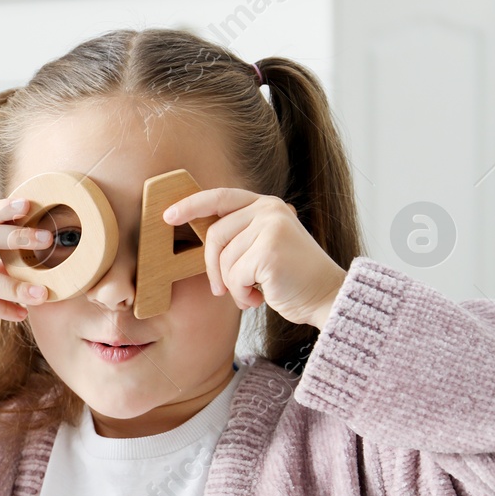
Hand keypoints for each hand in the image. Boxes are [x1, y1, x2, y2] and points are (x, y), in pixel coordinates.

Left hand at [163, 188, 346, 328]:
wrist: (326, 296)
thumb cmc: (290, 278)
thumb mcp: (264, 247)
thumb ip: (240, 236)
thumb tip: (202, 236)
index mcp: (265, 205)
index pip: (220, 197)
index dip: (191, 205)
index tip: (168, 216)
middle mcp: (269, 210)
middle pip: (215, 236)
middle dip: (212, 268)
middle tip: (220, 290)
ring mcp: (271, 228)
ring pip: (224, 260)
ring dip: (233, 287)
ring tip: (254, 293)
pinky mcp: (270, 251)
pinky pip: (235, 276)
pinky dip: (242, 295)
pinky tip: (261, 298)